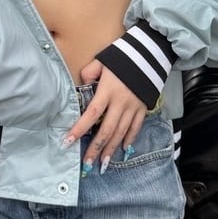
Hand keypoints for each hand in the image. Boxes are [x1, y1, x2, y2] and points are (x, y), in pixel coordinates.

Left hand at [64, 59, 147, 173]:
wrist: (149, 54)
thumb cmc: (122, 57)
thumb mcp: (102, 61)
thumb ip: (89, 73)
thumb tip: (81, 85)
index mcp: (107, 91)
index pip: (91, 114)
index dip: (79, 129)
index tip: (68, 141)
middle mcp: (120, 102)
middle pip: (106, 130)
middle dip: (96, 148)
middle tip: (87, 164)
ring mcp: (133, 107)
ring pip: (121, 133)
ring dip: (111, 149)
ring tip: (103, 163)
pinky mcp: (143, 108)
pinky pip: (136, 127)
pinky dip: (129, 138)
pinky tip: (123, 149)